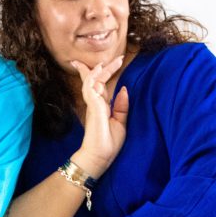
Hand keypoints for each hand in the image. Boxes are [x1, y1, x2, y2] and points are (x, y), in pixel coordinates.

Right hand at [70, 56, 128, 178]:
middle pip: (92, 81)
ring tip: (107, 62)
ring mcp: (93, 105)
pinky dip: (95, 78)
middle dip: (94, 68)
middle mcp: (95, 104)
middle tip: (110, 58)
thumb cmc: (108, 144)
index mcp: (101, 107)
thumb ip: (121, 107)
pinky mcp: (93, 108)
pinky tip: (99, 71)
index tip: (111, 63)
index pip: (99, 86)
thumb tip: (123, 89)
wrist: (99, 158)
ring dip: (98, 70)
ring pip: (92, 81)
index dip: (101, 74)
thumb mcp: (120, 123)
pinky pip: (91, 88)